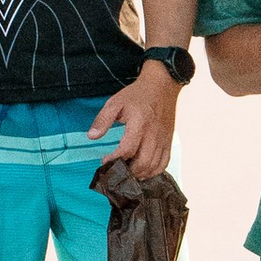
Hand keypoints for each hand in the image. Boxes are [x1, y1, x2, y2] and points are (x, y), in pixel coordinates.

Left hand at [86, 60, 180, 180]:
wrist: (161, 86)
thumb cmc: (138, 95)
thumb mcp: (115, 102)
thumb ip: (102, 120)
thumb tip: (92, 136)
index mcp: (139, 124)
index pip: (127, 150)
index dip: (114, 160)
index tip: (105, 162)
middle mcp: (153, 134)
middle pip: (142, 163)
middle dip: (127, 172)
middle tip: (116, 170)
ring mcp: (163, 139)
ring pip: (153, 167)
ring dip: (139, 175)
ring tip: (127, 172)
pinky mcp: (168, 142)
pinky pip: (164, 163)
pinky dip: (153, 172)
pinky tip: (142, 171)